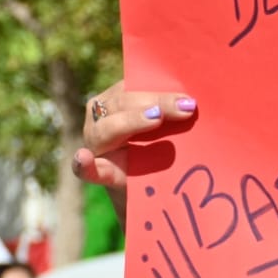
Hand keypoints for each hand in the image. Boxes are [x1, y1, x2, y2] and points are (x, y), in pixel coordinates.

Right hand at [70, 82, 198, 193]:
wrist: (146, 191)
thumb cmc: (155, 151)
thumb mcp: (161, 127)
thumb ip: (169, 111)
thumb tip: (193, 100)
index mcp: (114, 101)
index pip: (132, 87)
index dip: (158, 90)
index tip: (186, 98)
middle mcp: (99, 120)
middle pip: (123, 103)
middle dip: (156, 102)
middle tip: (185, 108)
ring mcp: (95, 146)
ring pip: (108, 128)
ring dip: (131, 122)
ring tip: (155, 118)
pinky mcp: (98, 173)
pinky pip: (88, 169)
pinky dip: (85, 165)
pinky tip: (84, 158)